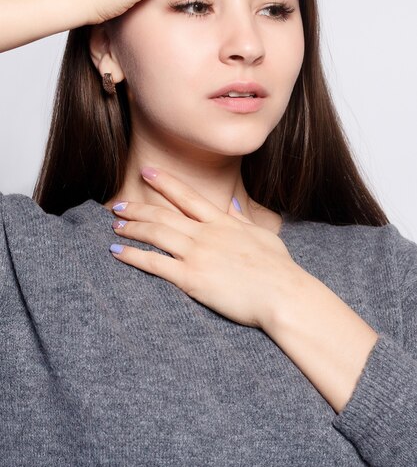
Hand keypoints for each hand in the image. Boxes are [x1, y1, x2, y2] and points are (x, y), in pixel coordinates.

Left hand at [109, 168, 304, 330]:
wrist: (284, 295)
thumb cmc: (279, 269)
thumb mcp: (263, 236)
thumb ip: (242, 220)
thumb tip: (232, 204)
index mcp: (223, 222)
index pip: (188, 196)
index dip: (165, 182)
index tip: (147, 171)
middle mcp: (206, 233)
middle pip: (164, 214)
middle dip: (138, 207)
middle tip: (118, 205)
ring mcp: (198, 254)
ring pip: (156, 234)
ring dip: (132, 228)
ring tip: (115, 225)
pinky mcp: (192, 278)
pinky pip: (155, 263)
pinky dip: (133, 255)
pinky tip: (117, 252)